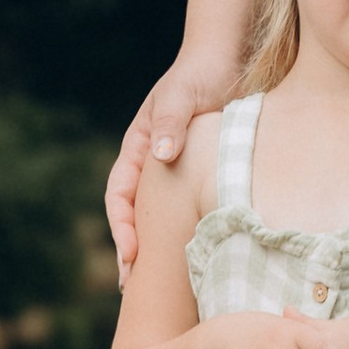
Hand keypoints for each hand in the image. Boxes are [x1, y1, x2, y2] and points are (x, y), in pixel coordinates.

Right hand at [108, 44, 240, 280]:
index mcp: (137, 149)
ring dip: (159, 251)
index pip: (120, 196)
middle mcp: (153, 165)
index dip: (122, 228)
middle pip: (136, 216)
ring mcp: (177, 173)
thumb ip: (169, 124)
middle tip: (134, 289)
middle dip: (133, 253)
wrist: (228, 59)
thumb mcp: (180, 96)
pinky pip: (192, 212)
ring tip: (162, 289)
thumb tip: (160, 156)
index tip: (130, 256)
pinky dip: (191, 237)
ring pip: (162, 219)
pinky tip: (203, 260)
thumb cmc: (199, 75)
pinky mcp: (203, 176)